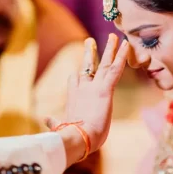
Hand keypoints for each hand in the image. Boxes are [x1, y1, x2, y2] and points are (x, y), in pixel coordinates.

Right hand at [47, 35, 130, 165]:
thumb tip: (46, 120)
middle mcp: (82, 88)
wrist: (77, 136)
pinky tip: (126, 46)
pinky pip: (114, 70)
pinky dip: (121, 57)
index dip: (76, 76)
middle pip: (87, 66)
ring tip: (113, 37)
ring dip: (109, 50)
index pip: (74, 81)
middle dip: (89, 53)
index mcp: (73, 97)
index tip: (76, 72)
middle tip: (90, 40)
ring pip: (103, 64)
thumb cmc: (71, 136)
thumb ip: (55, 122)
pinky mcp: (105, 89)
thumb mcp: (62, 127)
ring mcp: (94, 87)